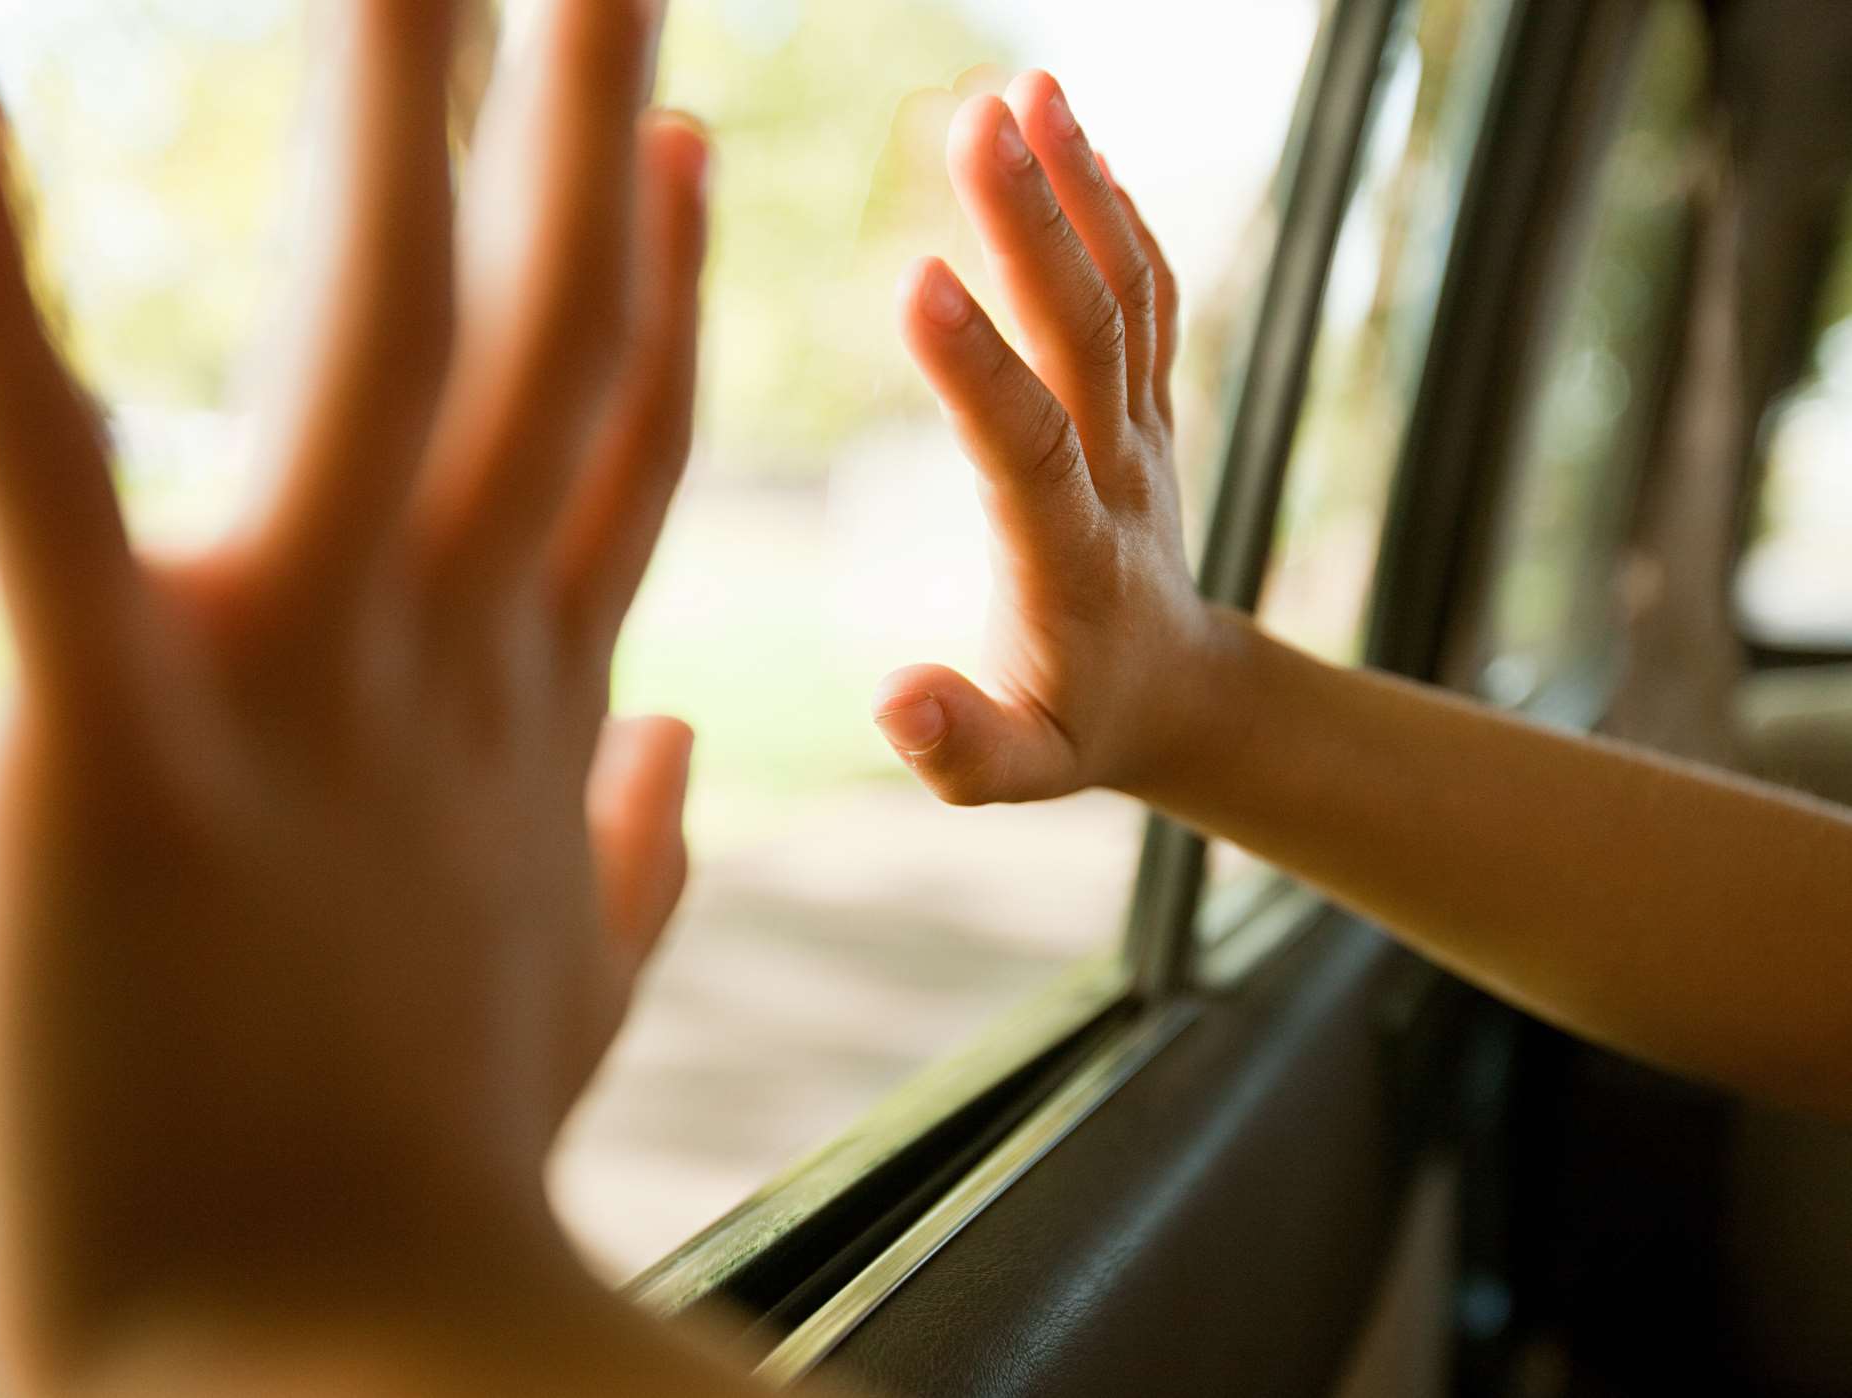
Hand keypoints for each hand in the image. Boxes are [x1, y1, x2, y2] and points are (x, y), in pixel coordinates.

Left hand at [0, 1, 705, 1382]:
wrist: (344, 1380)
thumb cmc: (435, 1194)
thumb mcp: (570, 996)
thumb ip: (640, 858)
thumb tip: (684, 745)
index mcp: (529, 710)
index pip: (615, 437)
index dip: (656, 278)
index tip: (667, 134)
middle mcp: (444, 654)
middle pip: (540, 329)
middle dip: (576, 113)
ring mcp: (299, 685)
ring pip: (368, 335)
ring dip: (391, 112)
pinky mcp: (108, 751)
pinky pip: (35, 484)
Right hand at [878, 71, 1214, 806]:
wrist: (1180, 692)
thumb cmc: (1077, 729)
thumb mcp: (1017, 773)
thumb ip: (959, 747)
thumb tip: (892, 700)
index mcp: (1069, 559)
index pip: (1026, 449)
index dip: (976, 371)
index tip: (917, 277)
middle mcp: (1118, 473)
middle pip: (1086, 337)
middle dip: (1032, 227)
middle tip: (977, 118)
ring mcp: (1143, 427)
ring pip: (1125, 293)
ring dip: (1079, 189)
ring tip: (1028, 88)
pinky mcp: (1149, 399)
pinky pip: (1147, 293)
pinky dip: (1116, 210)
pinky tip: (1070, 133)